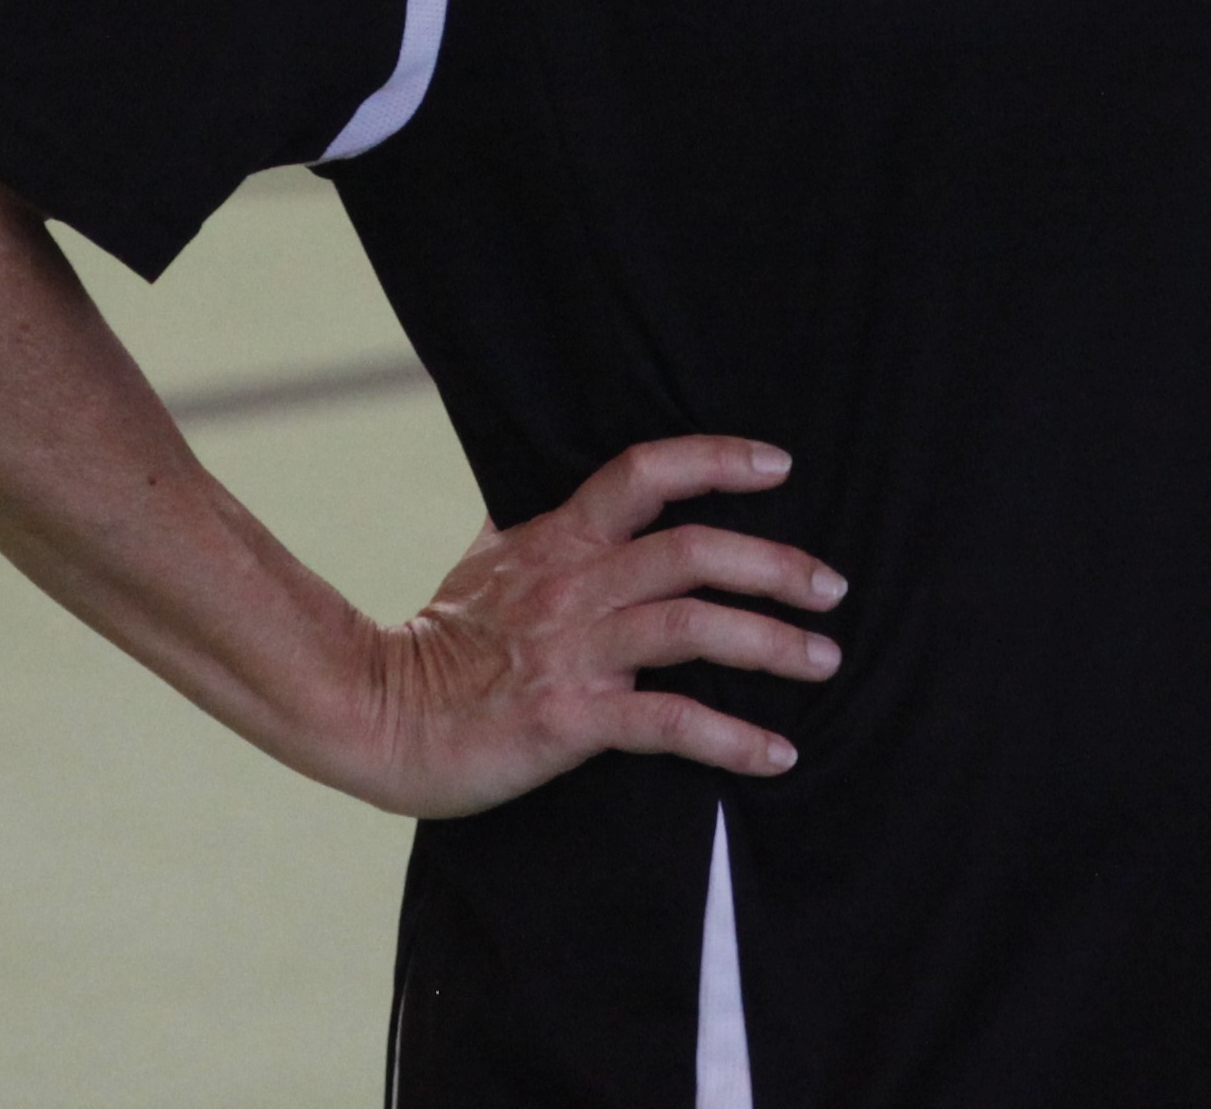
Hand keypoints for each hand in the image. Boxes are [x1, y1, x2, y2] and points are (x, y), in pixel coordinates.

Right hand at [344, 435, 846, 819]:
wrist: (378, 714)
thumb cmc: (437, 640)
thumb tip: (572, 494)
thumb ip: (538, 526)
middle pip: (692, 552)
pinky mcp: (569, 719)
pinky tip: (776, 752)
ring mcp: (574, 651)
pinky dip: (731, 737)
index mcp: (558, 538)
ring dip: (770, 644)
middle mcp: (575, 584)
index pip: (643, 472)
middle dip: (774, 565)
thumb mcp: (486, 559)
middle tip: (832, 588)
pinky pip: (667, 722)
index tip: (778, 464)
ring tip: (823, 661)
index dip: (715, 458)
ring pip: (691, 627)